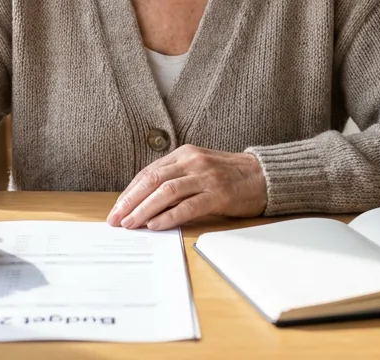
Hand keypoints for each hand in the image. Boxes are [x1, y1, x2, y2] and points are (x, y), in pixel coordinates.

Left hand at [106, 146, 266, 230]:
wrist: (264, 176)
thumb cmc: (228, 175)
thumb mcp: (198, 168)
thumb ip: (175, 178)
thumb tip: (145, 201)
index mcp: (184, 154)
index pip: (148, 172)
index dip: (129, 191)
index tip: (117, 208)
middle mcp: (193, 162)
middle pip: (153, 180)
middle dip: (130, 201)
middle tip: (116, 219)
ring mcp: (206, 177)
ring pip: (166, 192)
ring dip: (144, 209)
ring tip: (131, 224)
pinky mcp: (219, 194)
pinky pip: (188, 206)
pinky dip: (169, 216)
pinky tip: (156, 225)